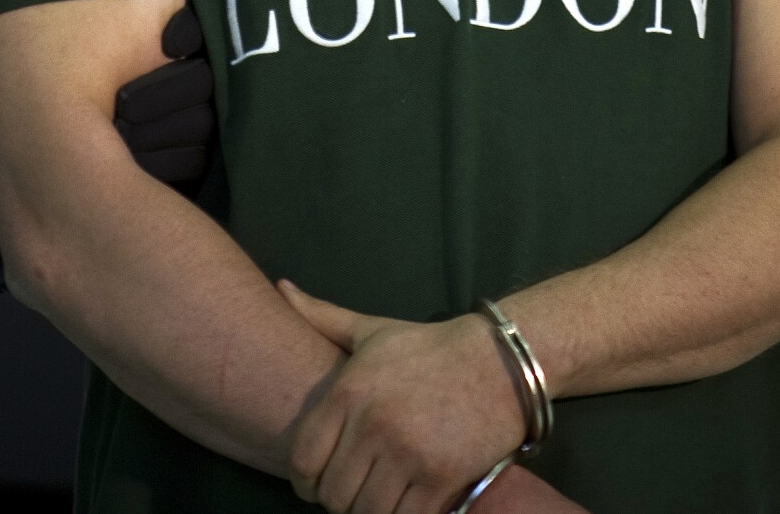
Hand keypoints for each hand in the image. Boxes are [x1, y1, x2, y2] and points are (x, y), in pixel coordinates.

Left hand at [277, 281, 526, 513]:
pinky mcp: (440, 479)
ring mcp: (408, 454)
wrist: (498, 361)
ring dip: (369, 510)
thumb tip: (281, 288)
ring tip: (378, 495)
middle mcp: (373, 424)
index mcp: (349, 392)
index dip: (305, 481)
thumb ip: (322, 316)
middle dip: (339, 497)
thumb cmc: (427, 348)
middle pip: (333, 494)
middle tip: (354, 486)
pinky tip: (407, 501)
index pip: (304, 460)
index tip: (317, 481)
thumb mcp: (371, 331)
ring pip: (366, 513)